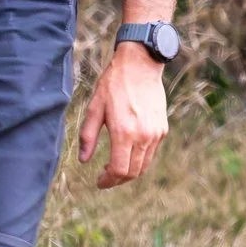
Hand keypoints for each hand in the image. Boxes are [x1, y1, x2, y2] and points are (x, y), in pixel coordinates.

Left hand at [77, 43, 168, 188]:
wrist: (140, 65)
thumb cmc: (114, 84)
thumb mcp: (95, 108)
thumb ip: (88, 136)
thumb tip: (83, 160)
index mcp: (124, 132)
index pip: (118, 170)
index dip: (108, 181)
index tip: (99, 182)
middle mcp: (143, 136)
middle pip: (133, 172)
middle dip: (118, 180)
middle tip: (105, 177)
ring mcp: (155, 133)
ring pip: (144, 166)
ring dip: (129, 171)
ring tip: (115, 166)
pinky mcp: (162, 129)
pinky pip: (151, 153)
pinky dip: (139, 159)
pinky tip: (127, 152)